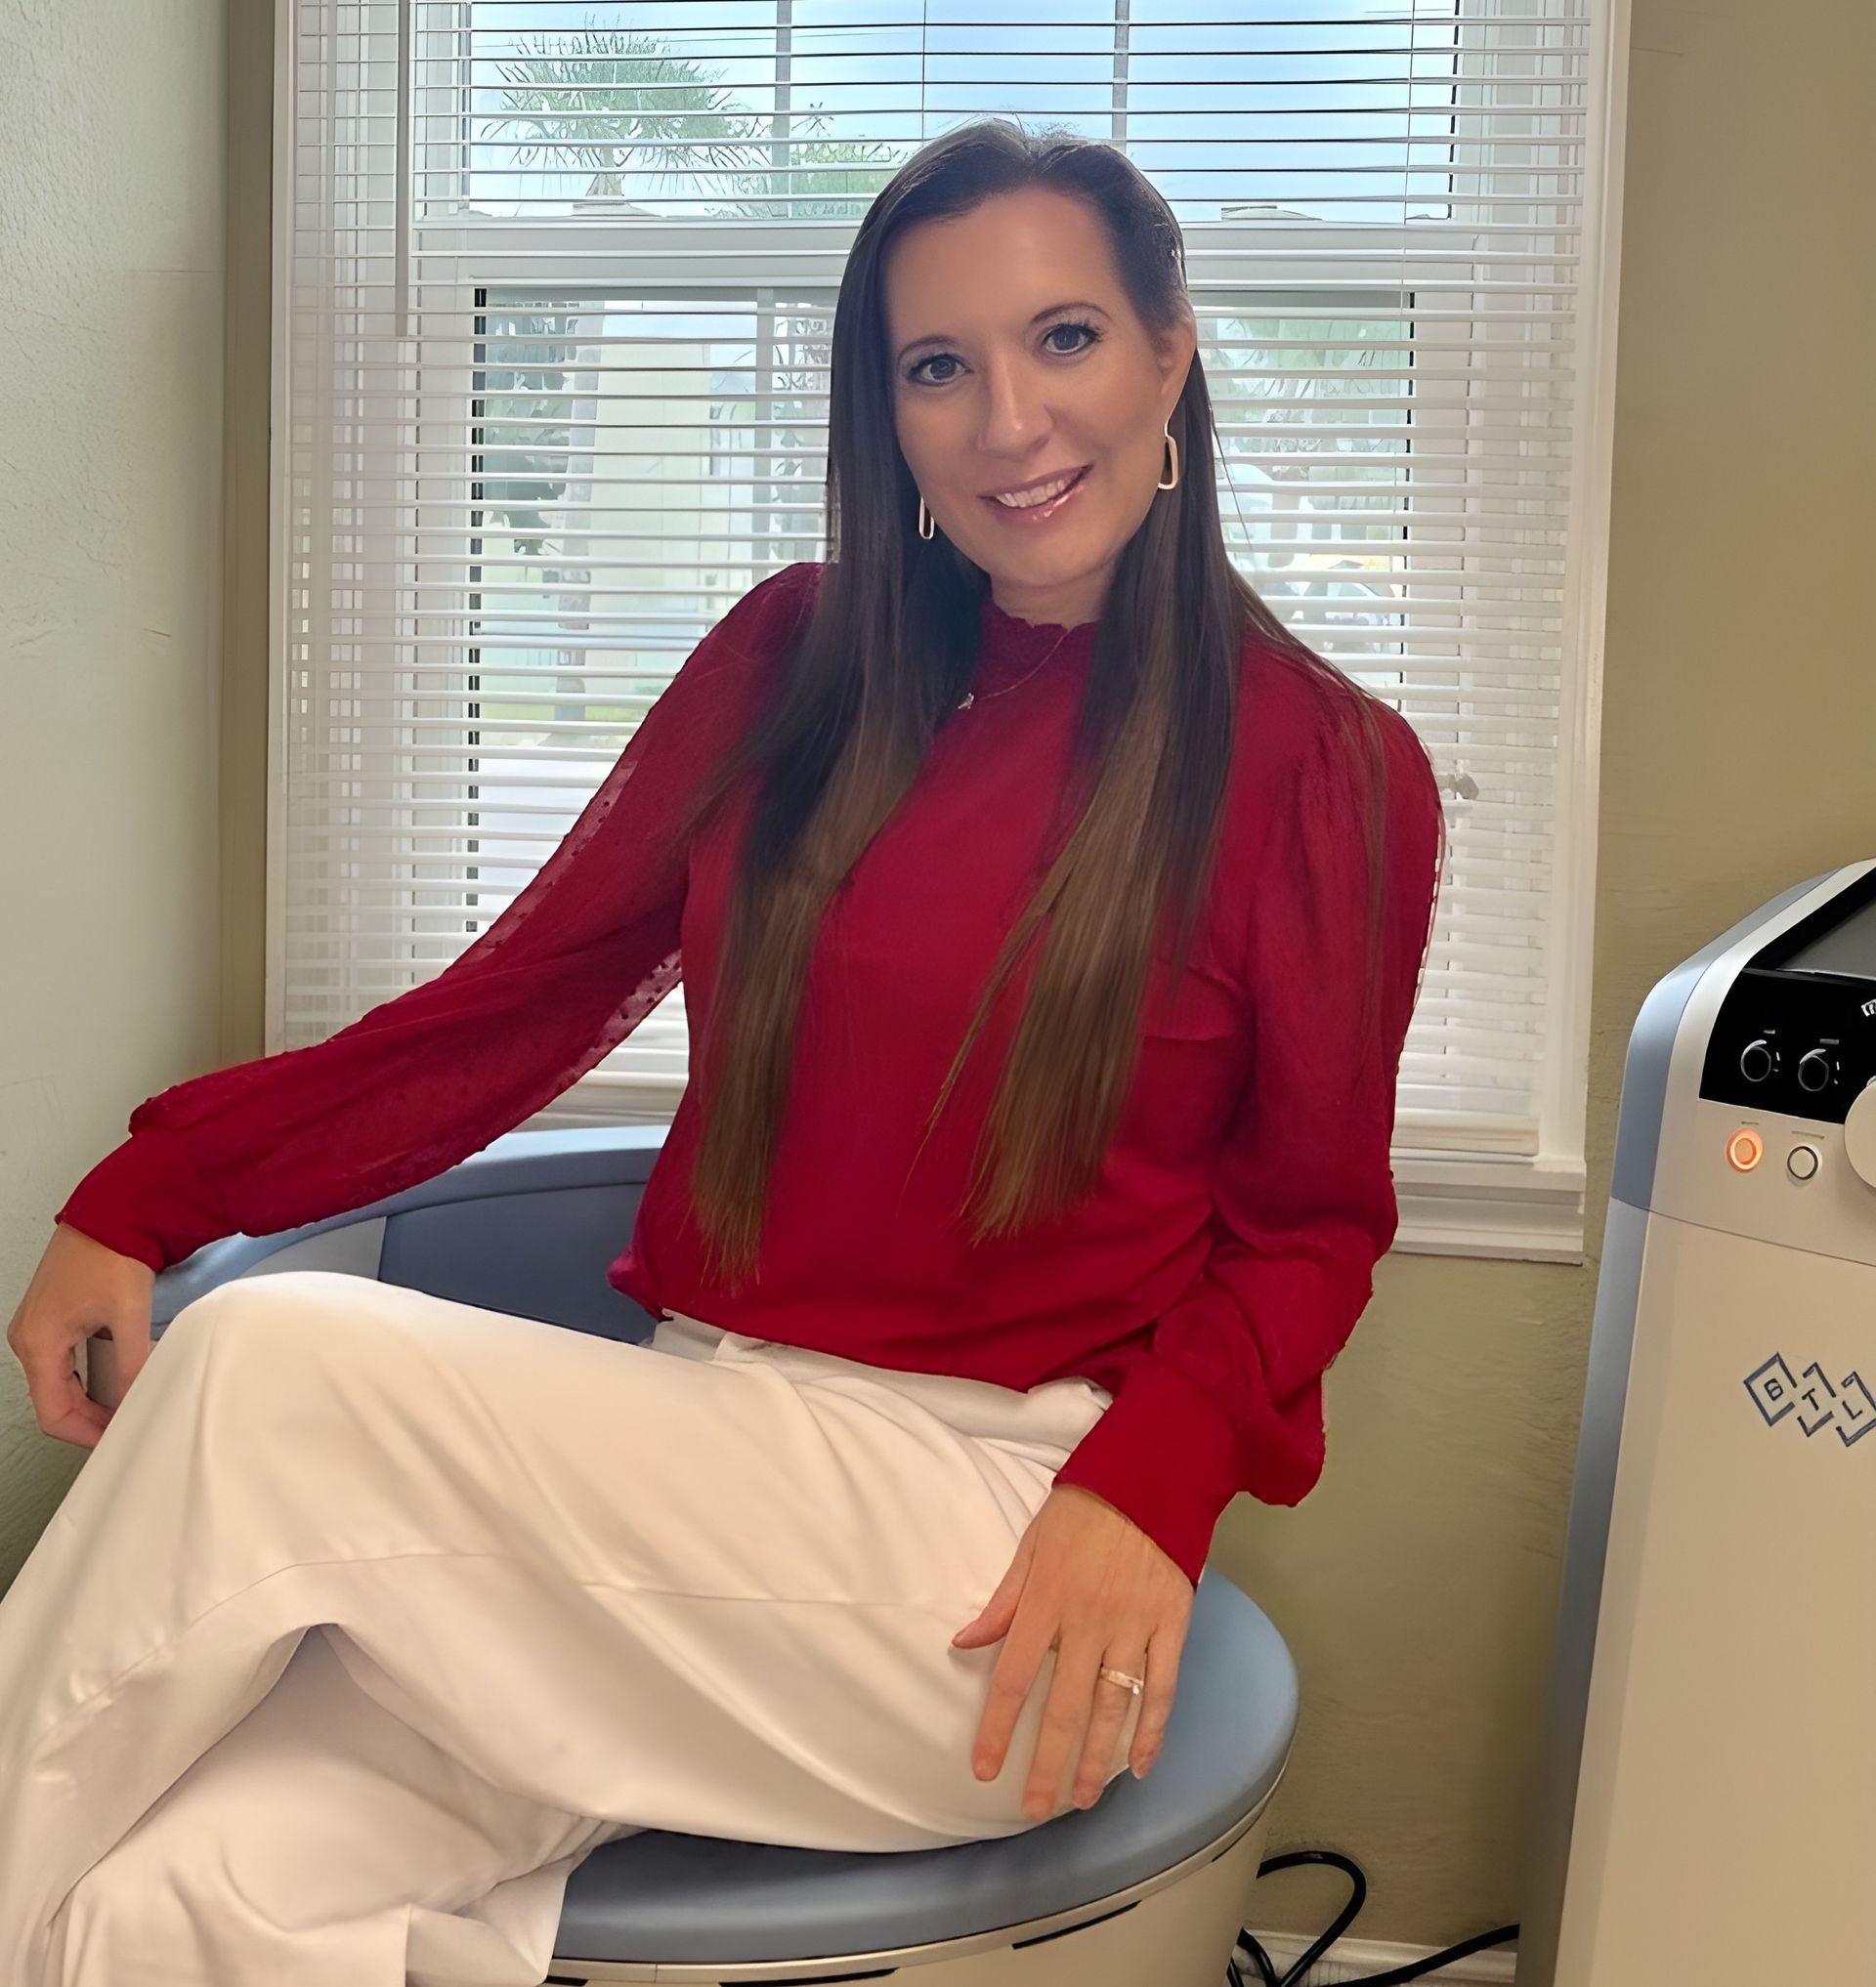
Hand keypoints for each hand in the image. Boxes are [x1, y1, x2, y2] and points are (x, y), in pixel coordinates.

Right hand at [5, 1223, 155, 1447]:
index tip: (117, 1442)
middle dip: (89, 1421)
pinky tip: (115, 1384)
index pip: (54, 1413)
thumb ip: (132, 1364)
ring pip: (58, 1384)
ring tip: (124, 1411)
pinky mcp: (51, 1318)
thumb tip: (138, 1402)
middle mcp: (29, 1339)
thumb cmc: (112, 1254)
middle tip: (126, 1430)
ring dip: (88, 1402)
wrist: (110, 1212)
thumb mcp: (127, 1314)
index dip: (86, 1434)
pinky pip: (62, 1364)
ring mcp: (37, 1328)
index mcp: (39, 1343)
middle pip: (54, 1402)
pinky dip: (85, 1380)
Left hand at [951, 1483, 1191, 1819]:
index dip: (997, 1727)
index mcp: (1045, 1600)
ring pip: (1112, 1707)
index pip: (1014, 1676)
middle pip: (1063, 1706)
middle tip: (1035, 1808)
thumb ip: (1003, 1600)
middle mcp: (1087, 1621)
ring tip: (1081, 1799)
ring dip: (1095, 1758)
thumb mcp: (1031, 1545)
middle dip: (1046, 1763)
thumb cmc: (1083, 1508)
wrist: (1151, 1474)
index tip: (984, 1769)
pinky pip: (1162, 1688)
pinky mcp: (1171, 1625)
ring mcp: (1133, 1626)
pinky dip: (1152, 1730)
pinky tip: (1139, 1764)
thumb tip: (964, 1643)